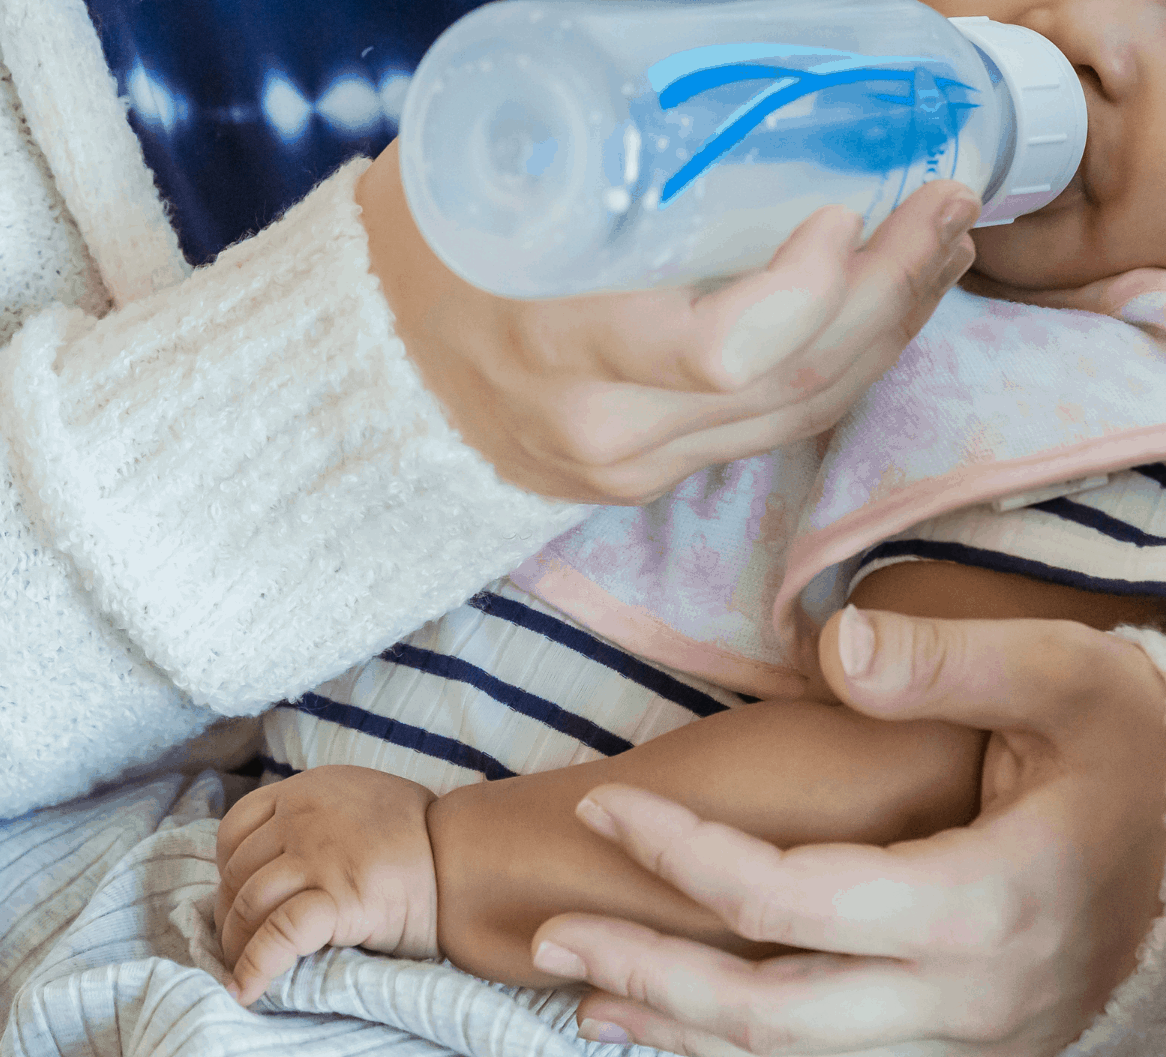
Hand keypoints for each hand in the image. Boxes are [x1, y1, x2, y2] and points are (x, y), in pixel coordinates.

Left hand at [214, 766, 437, 1006]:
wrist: (463, 858)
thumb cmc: (415, 837)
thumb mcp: (358, 801)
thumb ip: (316, 817)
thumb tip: (275, 859)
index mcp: (308, 789)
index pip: (235, 827)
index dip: (226, 869)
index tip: (237, 897)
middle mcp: (305, 815)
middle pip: (237, 870)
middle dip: (229, 914)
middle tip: (239, 944)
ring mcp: (319, 855)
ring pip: (248, 902)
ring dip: (237, 944)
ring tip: (244, 969)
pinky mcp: (338, 897)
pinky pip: (278, 935)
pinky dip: (255, 965)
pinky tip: (247, 989)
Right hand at [359, 0, 979, 504]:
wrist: (364, 372)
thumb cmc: (425, 243)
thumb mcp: (472, 147)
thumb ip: (575, 67)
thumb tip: (682, 0)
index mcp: (555, 335)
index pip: (718, 348)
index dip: (808, 289)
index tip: (848, 209)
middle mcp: (602, 420)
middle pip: (790, 383)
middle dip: (891, 289)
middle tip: (947, 200)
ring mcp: (631, 462)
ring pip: (802, 413)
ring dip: (892, 327)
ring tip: (943, 244)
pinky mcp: (648, 479)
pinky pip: (774, 429)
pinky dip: (846, 363)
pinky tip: (885, 306)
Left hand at [531, 609, 1165, 1055]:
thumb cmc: (1134, 747)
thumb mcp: (1063, 674)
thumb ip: (946, 660)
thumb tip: (831, 644)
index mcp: (984, 904)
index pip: (795, 903)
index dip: (688, 860)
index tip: (608, 808)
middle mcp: (971, 998)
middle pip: (778, 1016)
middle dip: (656, 975)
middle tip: (552, 934)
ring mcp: (974, 1035)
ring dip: (690, 1030)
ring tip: (591, 994)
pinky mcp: (971, 1038)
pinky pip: (839, 1056)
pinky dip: (753, 1041)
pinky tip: (694, 1018)